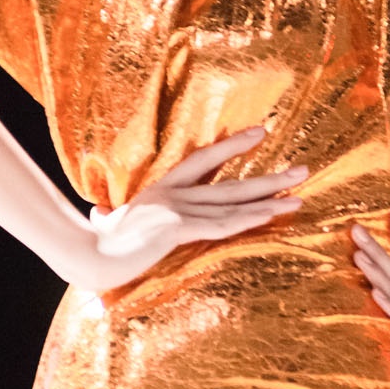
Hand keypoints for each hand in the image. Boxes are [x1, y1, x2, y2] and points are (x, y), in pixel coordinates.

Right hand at [81, 126, 306, 289]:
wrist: (85, 256)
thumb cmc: (93, 246)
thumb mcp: (106, 225)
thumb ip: (107, 218)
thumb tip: (97, 215)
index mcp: (160, 190)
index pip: (203, 160)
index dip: (232, 146)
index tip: (260, 133)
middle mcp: (172, 194)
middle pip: (231, 183)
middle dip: (270, 177)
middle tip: (304, 170)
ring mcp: (176, 209)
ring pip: (233, 202)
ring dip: (271, 199)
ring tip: (302, 193)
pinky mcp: (177, 229)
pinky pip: (221, 224)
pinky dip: (249, 219)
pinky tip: (272, 215)